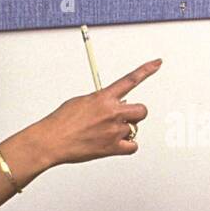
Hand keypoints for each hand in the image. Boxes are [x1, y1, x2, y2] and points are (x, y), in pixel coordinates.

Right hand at [36, 58, 161, 164]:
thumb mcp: (80, 101)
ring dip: (125, 130)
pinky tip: (115, 144)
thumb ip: (101, 101)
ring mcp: (114, 130)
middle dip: (135, 113)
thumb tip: (115, 104)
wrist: (51, 140)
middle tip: (123, 118)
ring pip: (135, 129)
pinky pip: (133, 147)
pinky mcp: (113, 147)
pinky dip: (126, 146)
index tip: (157, 63)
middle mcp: (112, 112)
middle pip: (142, 110)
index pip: (130, 80)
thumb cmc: (61, 122)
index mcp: (103, 98)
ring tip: (108, 133)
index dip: (146, 70)